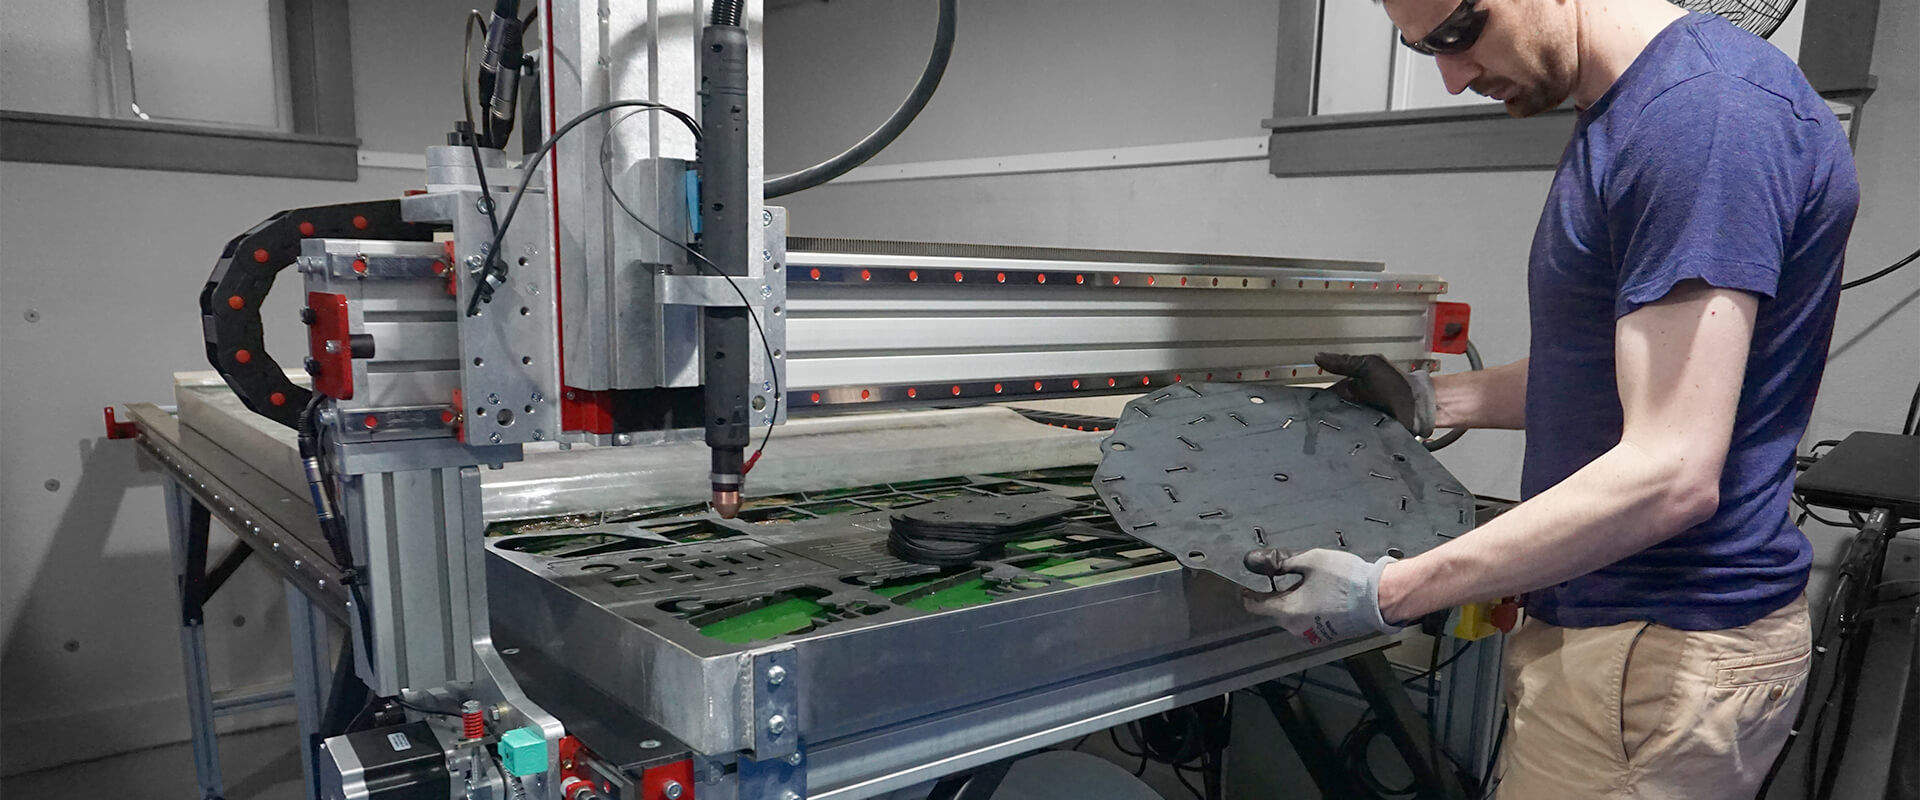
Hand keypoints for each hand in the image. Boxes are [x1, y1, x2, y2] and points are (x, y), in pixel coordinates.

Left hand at [1241, 548, 1402, 645]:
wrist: (1381, 598)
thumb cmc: (1348, 581)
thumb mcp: (1309, 561)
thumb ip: (1279, 562)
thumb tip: (1255, 561)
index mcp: (1288, 611)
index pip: (1255, 606)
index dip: (1248, 593)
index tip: (1246, 584)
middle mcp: (1298, 628)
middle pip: (1275, 611)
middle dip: (1276, 594)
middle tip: (1286, 575)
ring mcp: (1314, 634)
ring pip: (1293, 617)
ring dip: (1295, 601)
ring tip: (1310, 583)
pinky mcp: (1329, 635)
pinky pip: (1310, 621)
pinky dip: (1310, 609)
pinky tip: (1324, 594)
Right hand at [1313, 353, 1435, 436]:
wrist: (1420, 404)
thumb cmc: (1397, 383)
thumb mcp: (1368, 366)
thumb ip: (1344, 362)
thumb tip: (1317, 356)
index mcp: (1346, 391)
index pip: (1322, 397)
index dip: (1310, 401)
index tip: (1298, 406)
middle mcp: (1348, 409)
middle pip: (1326, 417)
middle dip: (1316, 421)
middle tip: (1305, 426)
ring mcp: (1356, 425)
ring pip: (1336, 431)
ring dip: (1329, 433)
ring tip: (1318, 438)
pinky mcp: (1365, 439)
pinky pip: (1350, 442)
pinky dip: (1344, 444)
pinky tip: (1336, 446)